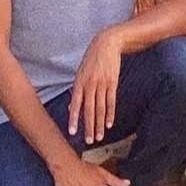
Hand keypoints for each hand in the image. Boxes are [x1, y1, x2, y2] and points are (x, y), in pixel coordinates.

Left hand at [66, 29, 124, 144]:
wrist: (107, 44)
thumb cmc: (91, 60)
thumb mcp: (80, 73)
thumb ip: (77, 91)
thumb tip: (72, 108)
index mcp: (80, 82)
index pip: (76, 104)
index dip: (74, 119)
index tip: (72, 132)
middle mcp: (90, 84)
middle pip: (89, 109)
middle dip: (88, 127)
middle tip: (88, 141)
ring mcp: (102, 84)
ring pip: (100, 108)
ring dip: (99, 124)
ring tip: (98, 137)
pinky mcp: (113, 83)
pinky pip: (111, 101)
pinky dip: (110, 114)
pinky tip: (108, 124)